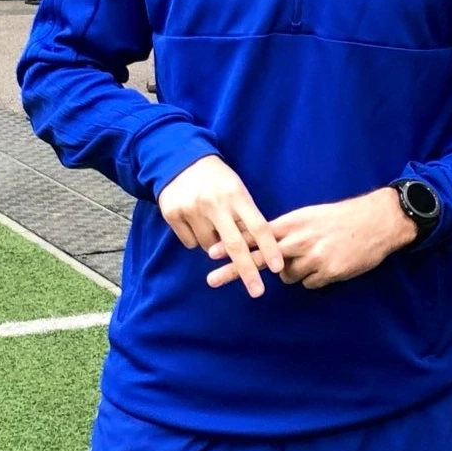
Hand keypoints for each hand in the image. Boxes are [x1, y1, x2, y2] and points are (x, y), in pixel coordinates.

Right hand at [157, 155, 282, 297]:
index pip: (258, 225)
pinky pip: (190, 243)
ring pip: (209, 247)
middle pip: (236, 244)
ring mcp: (192, 209)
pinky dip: (195, 239)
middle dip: (248, 270)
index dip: (269, 247)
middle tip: (258, 291)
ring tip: (212, 225)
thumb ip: (244, 215)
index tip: (278, 267)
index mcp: (236, 194)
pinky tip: (194, 221)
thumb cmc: (217, 178)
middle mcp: (215, 203)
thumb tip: (253, 248)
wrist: (180, 159)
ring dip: (215, 248)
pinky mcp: (173, 214)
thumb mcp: (236, 188)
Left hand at [206, 188, 417, 291]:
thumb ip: (290, 233)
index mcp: (294, 222)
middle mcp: (299, 239)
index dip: (235, 244)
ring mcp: (313, 257)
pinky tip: (330, 264)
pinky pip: (310, 283)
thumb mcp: (311, 217)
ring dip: (296, 271)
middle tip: (211, 279)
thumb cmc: (342, 217)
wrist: (376, 221)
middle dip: (235, 270)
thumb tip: (272, 253)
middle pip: (260, 259)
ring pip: (288, 276)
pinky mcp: (327, 272)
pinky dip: (316, 277)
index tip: (212, 253)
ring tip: (318, 255)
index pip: (257, 235)